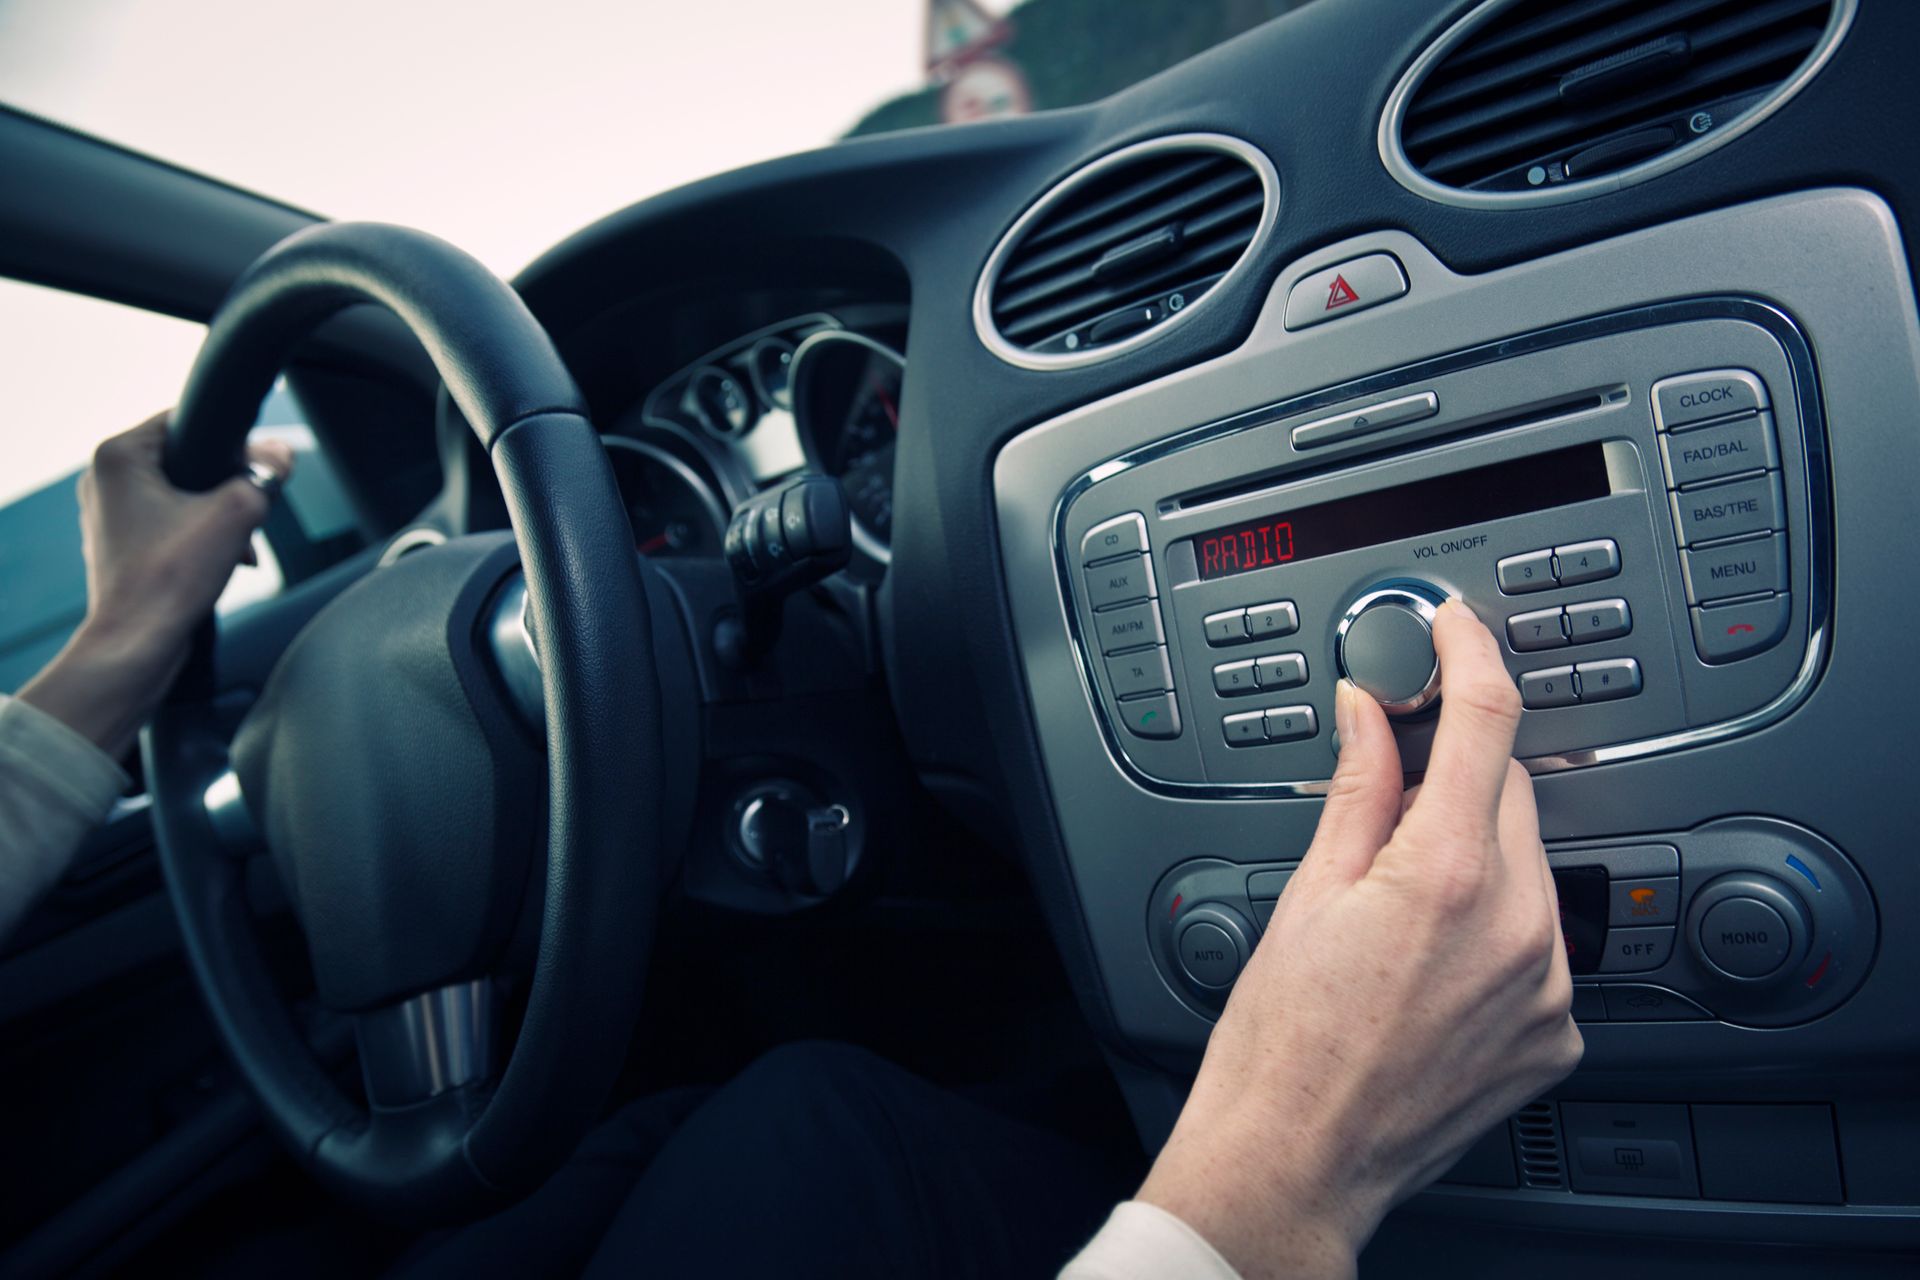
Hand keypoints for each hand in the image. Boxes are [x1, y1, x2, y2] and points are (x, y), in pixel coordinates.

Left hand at [17, 412, 292, 758]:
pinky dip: (199, 535)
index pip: (189, 420)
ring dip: (217, 514)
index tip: (253, 469)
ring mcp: (108, 512)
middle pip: (188, 459)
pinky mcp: (119, 541)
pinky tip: (222, 559)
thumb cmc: (170, 579)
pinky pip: (171, 521)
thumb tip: (280, 454)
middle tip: (246, 513)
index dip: (232, 442)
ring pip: (182, 493)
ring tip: (236, 543)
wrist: (139, 642)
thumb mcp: (236, 513)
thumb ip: (265, 473)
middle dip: (226, 486)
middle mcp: (104, 478)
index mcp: (119, 456)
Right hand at [1137, 600, 1580, 1279]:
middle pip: (1509, 793)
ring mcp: (1549, 985)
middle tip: (1388, 806)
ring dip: (1476, 858)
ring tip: (1397, 914)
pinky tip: (1430, 965)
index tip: (1457, 626)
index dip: (1471, 654)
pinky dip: (1497, 930)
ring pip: (1530, 867)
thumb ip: (1359, 785)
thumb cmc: (1282, 1042)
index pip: (1486, 719)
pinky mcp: (1558, 1033)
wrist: (1296, 1159)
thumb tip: (1371, 711)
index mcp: (1448, 874)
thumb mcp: (1308, 891)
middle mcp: (1521, 925)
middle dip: (1455, 778)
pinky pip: (1540, 943)